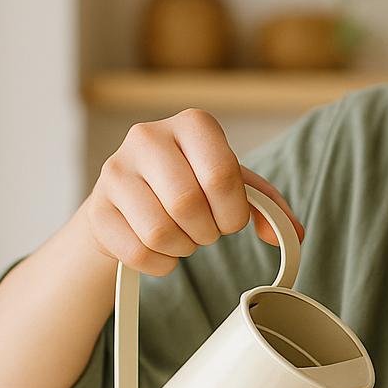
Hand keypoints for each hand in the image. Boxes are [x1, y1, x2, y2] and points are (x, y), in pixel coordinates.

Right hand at [83, 108, 303, 275]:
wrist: (132, 201)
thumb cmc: (192, 187)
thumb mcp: (233, 187)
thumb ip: (268, 208)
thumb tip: (292, 235)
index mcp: (192, 125)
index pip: (221, 174)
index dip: (233, 211)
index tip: (232, 219)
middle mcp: (148, 137)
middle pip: (187, 204)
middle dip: (207, 231)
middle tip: (207, 230)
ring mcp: (114, 171)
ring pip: (159, 231)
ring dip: (183, 247)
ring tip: (184, 236)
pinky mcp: (96, 209)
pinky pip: (137, 252)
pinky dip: (159, 263)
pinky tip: (160, 249)